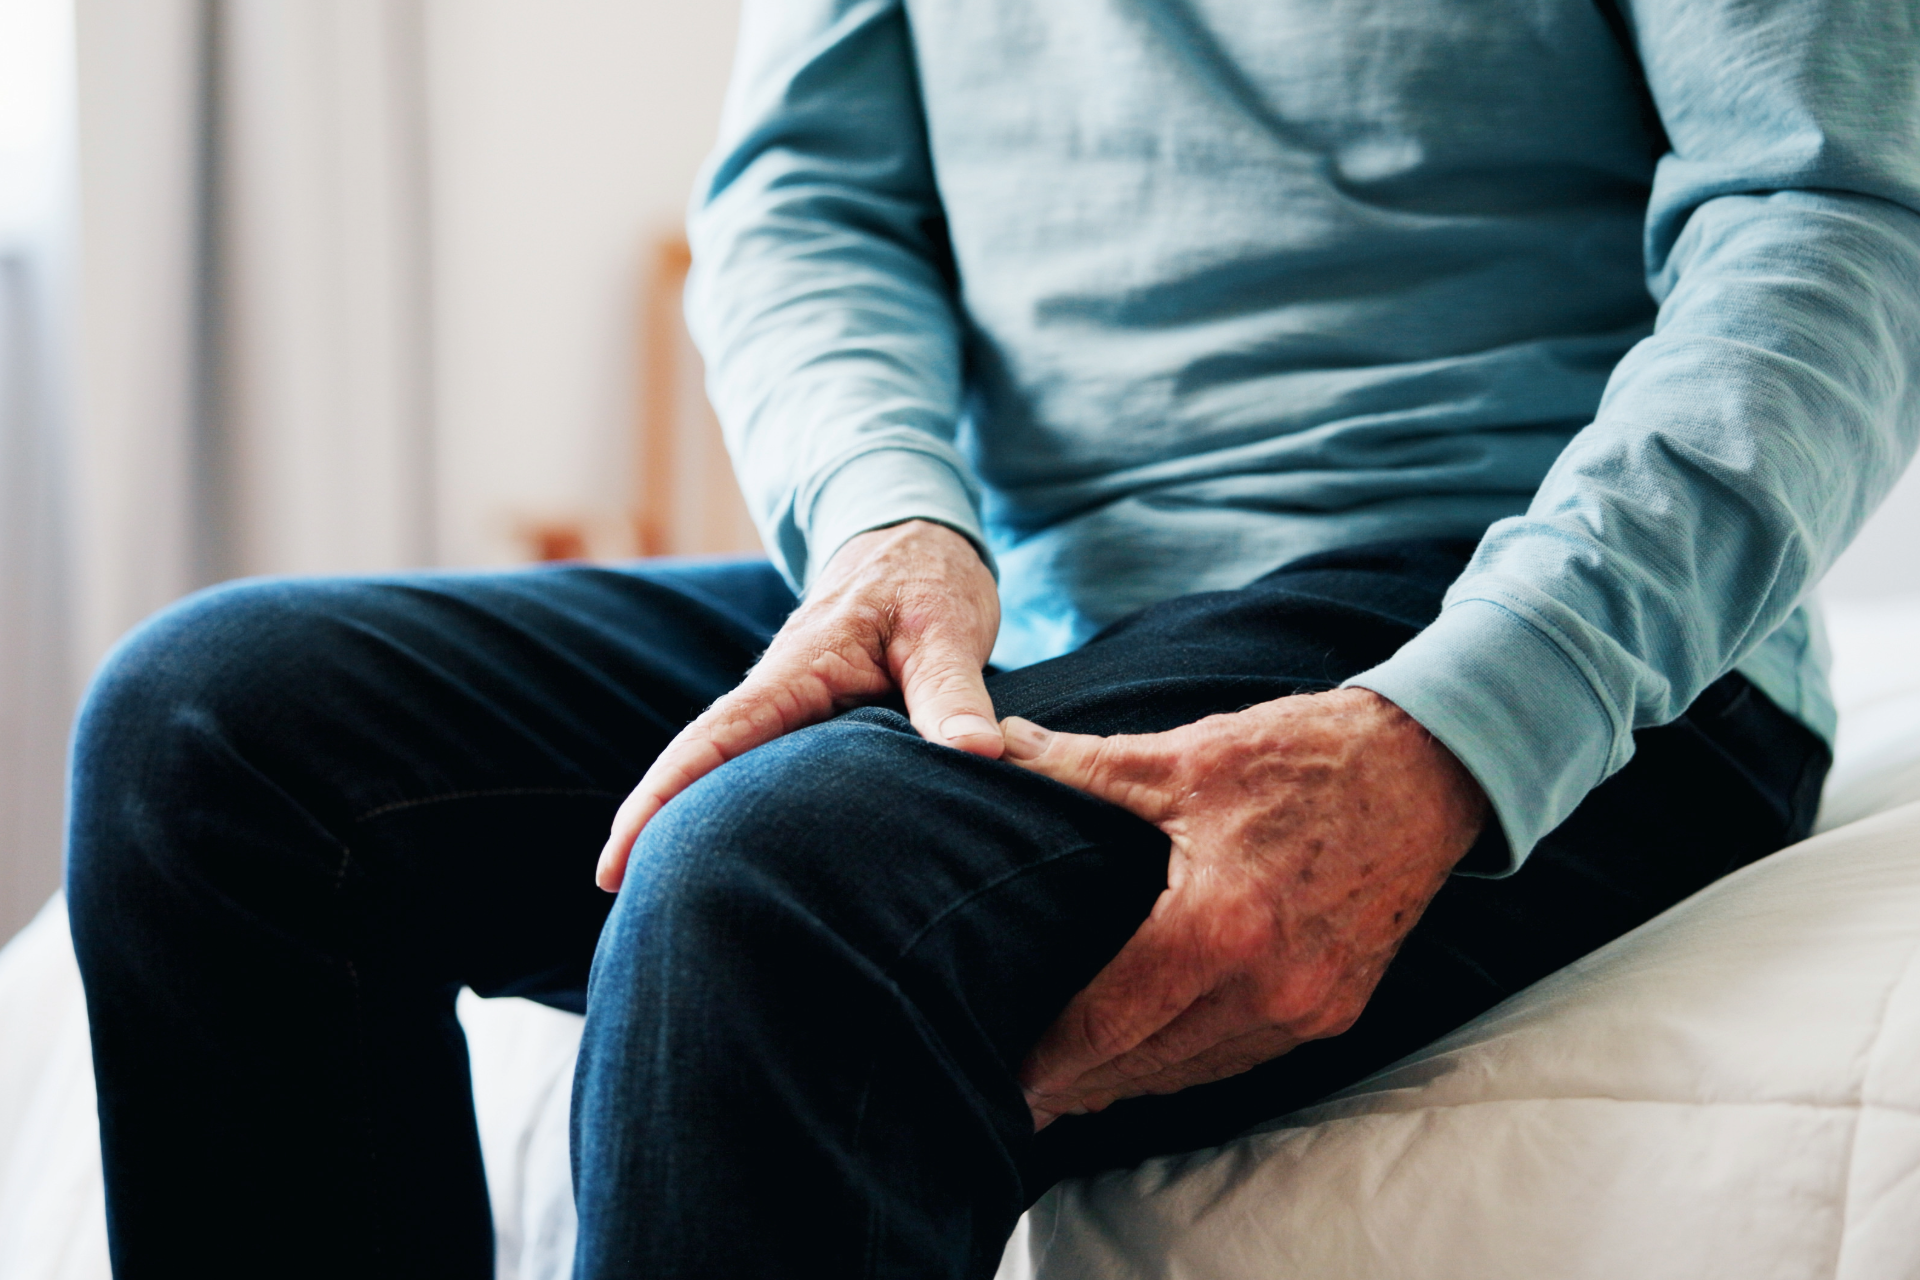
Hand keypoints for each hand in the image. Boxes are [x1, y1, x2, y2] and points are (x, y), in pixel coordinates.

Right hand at [596, 520, 1000, 890]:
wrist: (919, 542)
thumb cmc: (928, 580)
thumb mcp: (947, 629)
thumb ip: (955, 693)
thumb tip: (978, 754)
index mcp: (798, 670)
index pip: (715, 739)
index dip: (662, 797)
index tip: (616, 856)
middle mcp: (779, 690)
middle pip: (703, 763)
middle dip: (657, 824)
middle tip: (619, 899)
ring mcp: (791, 706)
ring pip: (730, 767)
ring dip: (693, 818)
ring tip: (660, 893)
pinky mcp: (811, 718)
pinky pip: (766, 765)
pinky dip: (740, 803)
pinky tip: (736, 850)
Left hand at [1000, 688, 1486, 1128]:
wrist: (1429, 767)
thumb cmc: (1304, 757)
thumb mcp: (1184, 757)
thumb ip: (1078, 766)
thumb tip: (992, 742)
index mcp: (1218, 927)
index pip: (1110, 1018)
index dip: (1052, 1054)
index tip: (1005, 1076)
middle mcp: (1267, 986)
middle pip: (1147, 1060)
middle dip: (1080, 1082)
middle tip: (1018, 1097)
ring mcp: (1309, 1007)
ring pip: (1197, 1071)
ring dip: (1133, 1083)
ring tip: (1073, 1089)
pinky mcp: (1339, 1010)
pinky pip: (1247, 1059)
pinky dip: (1193, 1066)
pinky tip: (1154, 1062)